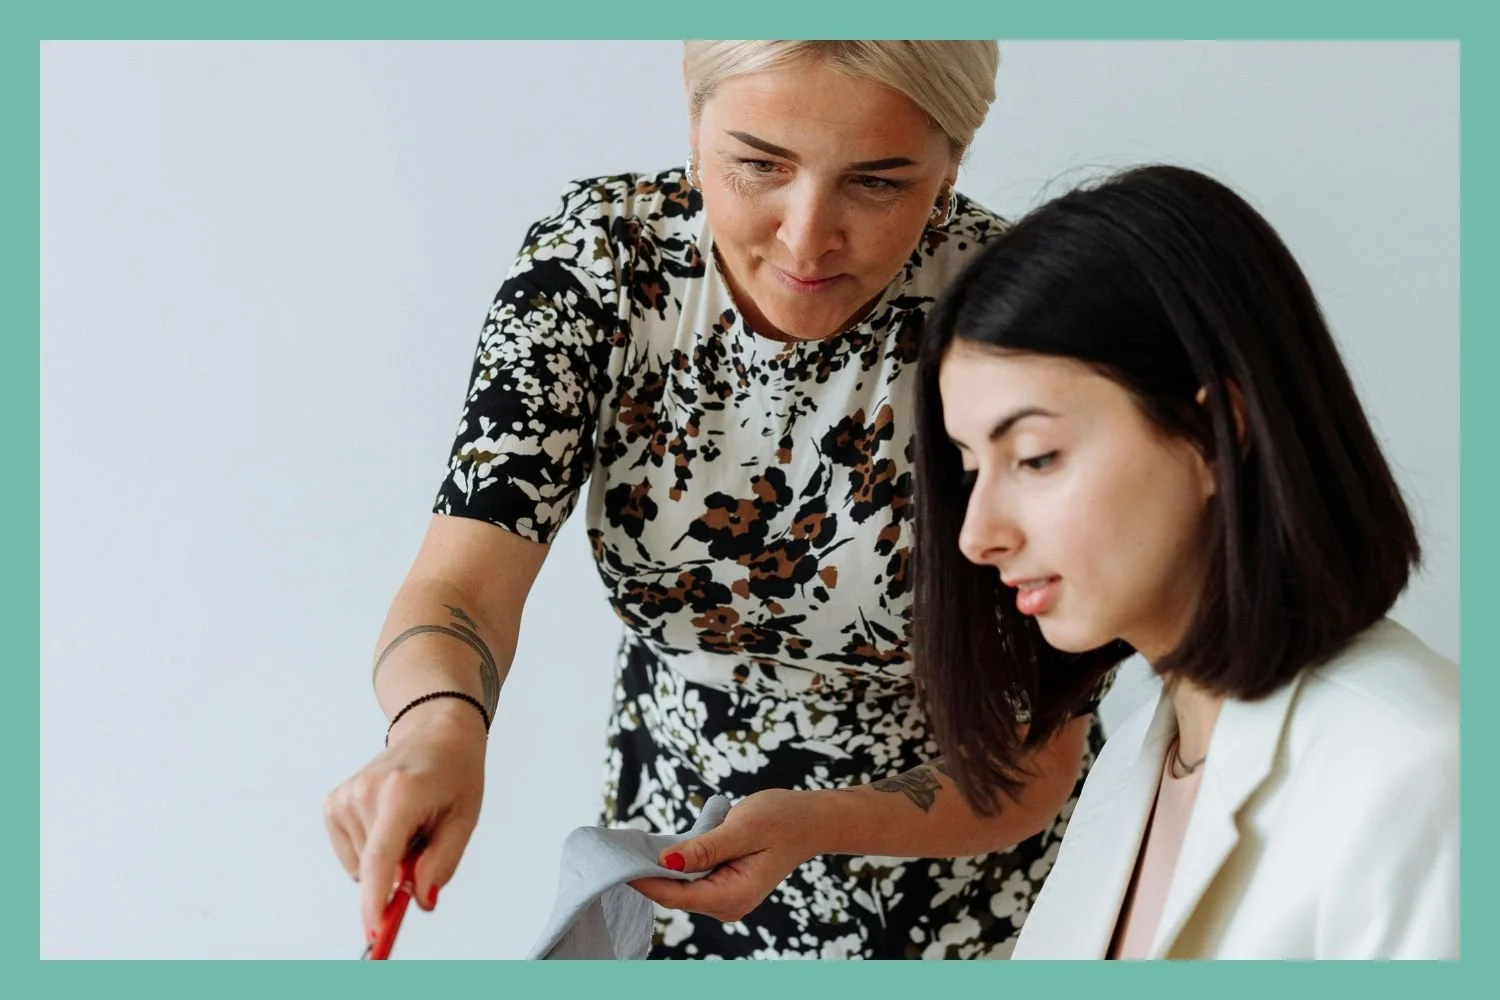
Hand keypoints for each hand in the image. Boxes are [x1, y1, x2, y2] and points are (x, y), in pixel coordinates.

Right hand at [323, 699, 487, 936]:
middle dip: (398, 874)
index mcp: (401, 793)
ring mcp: (344, 796)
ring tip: (409, 822)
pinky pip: (352, 854)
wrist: (434, 732)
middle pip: (373, 868)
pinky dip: (371, 851)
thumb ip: (442, 863)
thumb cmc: (454, 773)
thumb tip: (420, 902)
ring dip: (387, 859)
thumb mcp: (464, 819)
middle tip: (425, 839)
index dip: (374, 899)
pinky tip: (390, 821)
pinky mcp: (332, 803)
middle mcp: (365, 792)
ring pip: (361, 866)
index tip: (374, 930)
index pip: (380, 857)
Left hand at [628, 788, 839, 922]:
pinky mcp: (725, 885)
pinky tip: (667, 847)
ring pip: (682, 888)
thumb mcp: (742, 828)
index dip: (647, 882)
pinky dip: (679, 864)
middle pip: (677, 895)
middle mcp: (729, 904)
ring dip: (664, 867)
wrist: (810, 820)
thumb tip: (667, 860)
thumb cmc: (782, 820)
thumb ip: (704, 848)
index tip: (620, 866)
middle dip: (651, 874)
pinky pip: (693, 879)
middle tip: (624, 847)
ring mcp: (727, 898)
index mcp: (734, 895)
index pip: (678, 896)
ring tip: (641, 844)